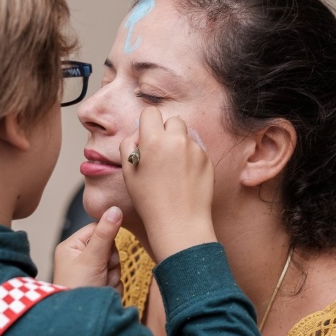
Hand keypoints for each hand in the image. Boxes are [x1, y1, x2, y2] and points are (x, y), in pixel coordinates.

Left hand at [53, 206, 122, 288]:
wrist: (77, 322)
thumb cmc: (76, 289)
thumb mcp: (92, 258)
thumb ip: (106, 234)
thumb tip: (115, 209)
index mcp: (71, 247)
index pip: (97, 229)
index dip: (106, 239)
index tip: (104, 251)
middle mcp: (80, 258)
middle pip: (110, 248)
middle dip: (110, 262)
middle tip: (100, 272)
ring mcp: (91, 273)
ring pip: (115, 265)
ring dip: (112, 276)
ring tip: (99, 285)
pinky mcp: (100, 286)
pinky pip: (116, 279)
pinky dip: (112, 287)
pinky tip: (102, 293)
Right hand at [120, 107, 216, 262]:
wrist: (180, 222)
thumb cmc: (150, 201)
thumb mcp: (128, 172)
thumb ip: (129, 145)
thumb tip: (139, 132)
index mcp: (154, 141)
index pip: (151, 113)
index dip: (147, 124)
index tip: (147, 136)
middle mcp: (177, 140)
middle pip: (172, 120)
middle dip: (166, 132)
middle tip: (160, 153)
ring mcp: (195, 149)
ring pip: (186, 135)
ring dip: (179, 144)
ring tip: (173, 169)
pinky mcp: (207, 159)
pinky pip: (196, 149)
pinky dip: (190, 158)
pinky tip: (184, 177)